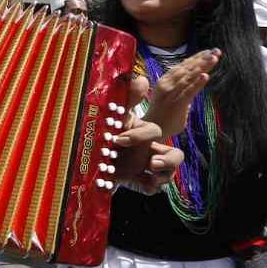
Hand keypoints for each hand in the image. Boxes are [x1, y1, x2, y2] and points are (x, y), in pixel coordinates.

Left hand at [111, 73, 186, 190]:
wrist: (91, 159)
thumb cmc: (105, 133)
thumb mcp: (114, 118)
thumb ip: (128, 100)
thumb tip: (141, 79)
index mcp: (145, 133)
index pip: (153, 131)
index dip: (139, 135)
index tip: (119, 139)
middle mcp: (151, 151)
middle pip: (175, 156)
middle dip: (168, 161)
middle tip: (150, 164)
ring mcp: (147, 169)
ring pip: (169, 173)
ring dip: (163, 176)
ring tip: (149, 178)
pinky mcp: (140, 183)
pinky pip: (154, 189)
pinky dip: (149, 188)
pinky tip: (139, 185)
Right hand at [142, 48, 219, 137]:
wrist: (152, 131)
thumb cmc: (163, 115)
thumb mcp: (171, 96)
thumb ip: (182, 89)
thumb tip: (194, 85)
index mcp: (166, 80)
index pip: (183, 65)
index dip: (197, 57)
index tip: (209, 51)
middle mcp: (167, 84)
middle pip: (188, 68)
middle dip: (203, 59)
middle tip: (216, 51)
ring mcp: (171, 93)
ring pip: (189, 77)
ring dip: (202, 66)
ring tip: (214, 58)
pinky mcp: (176, 104)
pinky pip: (189, 92)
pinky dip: (197, 83)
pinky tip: (206, 76)